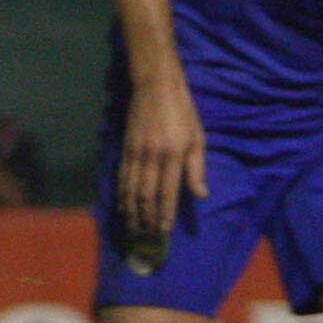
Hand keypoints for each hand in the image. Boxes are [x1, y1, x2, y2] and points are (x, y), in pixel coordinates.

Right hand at [118, 69, 204, 237]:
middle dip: (146, 217)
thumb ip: (197, 168)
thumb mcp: (197, 138)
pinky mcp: (125, 148)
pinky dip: (122, 194)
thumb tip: (200, 195)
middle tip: (147, 235)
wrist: (156, 87)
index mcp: (173, 154)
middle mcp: (152, 156)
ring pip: (130, 189)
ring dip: (131, 211)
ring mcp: (136, 153)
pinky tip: (123, 206)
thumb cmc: (183, 112)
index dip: (164, 214)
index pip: (167, 192)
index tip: (162, 231)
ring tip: (133, 227)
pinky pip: (122, 177)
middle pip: (146, 195)